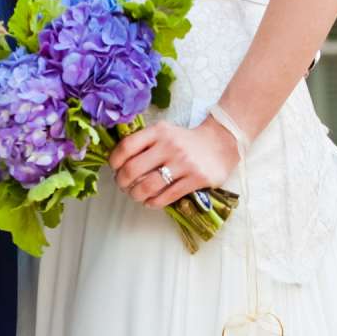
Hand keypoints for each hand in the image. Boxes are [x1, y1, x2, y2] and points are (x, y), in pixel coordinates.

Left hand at [108, 115, 239, 211]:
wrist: (221, 143)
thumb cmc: (186, 140)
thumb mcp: (165, 132)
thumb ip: (144, 141)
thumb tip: (118, 160)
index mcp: (159, 132)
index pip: (127, 146)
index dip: (115, 161)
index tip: (115, 168)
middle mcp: (170, 146)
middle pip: (133, 169)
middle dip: (122, 182)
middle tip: (123, 185)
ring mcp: (184, 163)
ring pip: (148, 186)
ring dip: (136, 195)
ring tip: (135, 195)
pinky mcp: (196, 179)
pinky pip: (167, 196)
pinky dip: (153, 203)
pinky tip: (150, 202)